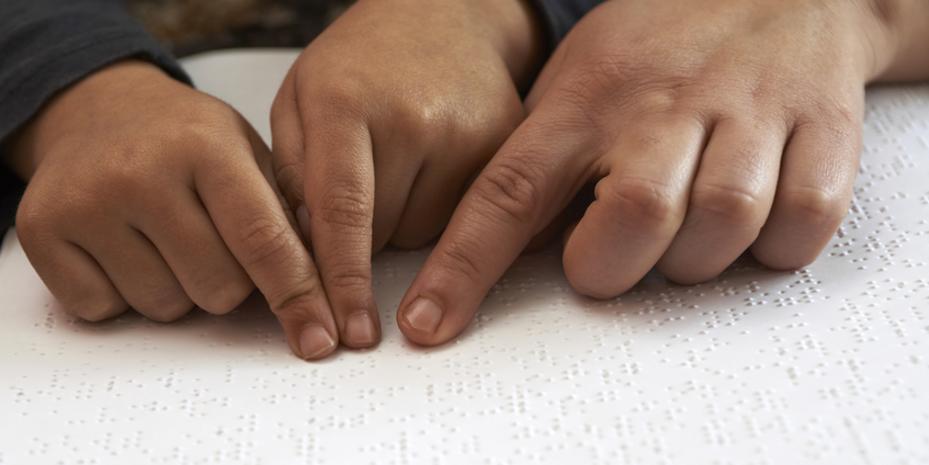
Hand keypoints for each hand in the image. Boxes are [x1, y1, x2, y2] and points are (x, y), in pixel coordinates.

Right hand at [10, 61, 338, 359]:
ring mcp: (87, 202)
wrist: (99, 112)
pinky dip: (124, 294)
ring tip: (165, 237)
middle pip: (218, 289)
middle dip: (230, 282)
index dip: (299, 296)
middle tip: (210, 238)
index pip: (263, 240)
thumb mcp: (247, 153)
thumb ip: (287, 215)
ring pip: (166, 308)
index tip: (321, 338)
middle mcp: (142, 171)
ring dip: (178, 289)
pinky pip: (108, 310)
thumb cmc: (185, 141)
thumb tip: (326, 293)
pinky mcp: (43, 230)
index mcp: (206, 145)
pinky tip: (124, 247)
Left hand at [269, 0, 540, 348]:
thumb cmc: (364, 61)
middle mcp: (415, 119)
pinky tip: (435, 167)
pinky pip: (466, 220)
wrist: (445, 17)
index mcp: (346, 103)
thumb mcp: (299, 99)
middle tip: (368, 177)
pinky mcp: (507, 148)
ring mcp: (470, 134)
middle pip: (382, 237)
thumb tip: (300, 256)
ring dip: (406, 221)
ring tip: (404, 163)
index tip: (341, 331)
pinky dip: (442, 211)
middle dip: (363, 233)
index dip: (339, 281)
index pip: (340, 212)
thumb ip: (289, 175)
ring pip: (426, 236)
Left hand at [395, 0, 928, 344]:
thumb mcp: (579, 81)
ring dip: (697, 257)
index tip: (429, 324)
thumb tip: (499, 253)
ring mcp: (749, 113)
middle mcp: (665, 106)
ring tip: (688, 227)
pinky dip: (774, 245)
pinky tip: (754, 219)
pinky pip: (801, 222)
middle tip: (614, 251)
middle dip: (614, 266)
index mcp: (587, 100)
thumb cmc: (660, 48)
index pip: (509, 191)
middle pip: (634, 218)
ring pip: (722, 225)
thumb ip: (541, 161)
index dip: (464, 267)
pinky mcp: (822, 130)